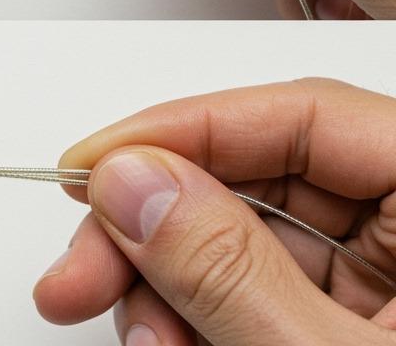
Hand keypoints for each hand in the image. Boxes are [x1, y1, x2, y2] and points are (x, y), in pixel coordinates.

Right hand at [35, 78, 395, 344]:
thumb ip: (231, 274)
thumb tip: (130, 180)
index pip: (304, 117)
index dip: (183, 128)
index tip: (89, 166)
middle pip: (261, 179)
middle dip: (158, 229)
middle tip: (77, 277)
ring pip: (246, 241)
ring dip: (171, 289)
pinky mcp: (363, 329)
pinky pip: (259, 297)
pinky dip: (203, 324)